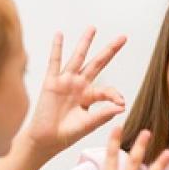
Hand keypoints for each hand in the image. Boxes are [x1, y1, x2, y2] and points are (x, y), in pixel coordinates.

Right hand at [22, 27, 126, 157]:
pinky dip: (56, 48)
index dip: (115, 95)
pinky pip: (54, 62)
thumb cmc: (66, 134)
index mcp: (89, 97)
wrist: (45, 140)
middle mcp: (79, 86)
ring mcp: (65, 82)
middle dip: (110, 50)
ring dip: (85, 43)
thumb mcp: (87, 125)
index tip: (121, 103)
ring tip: (93, 28)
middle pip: (97, 64)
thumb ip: (103, 115)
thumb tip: (121, 107)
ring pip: (78, 58)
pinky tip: (59, 35)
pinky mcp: (51, 83)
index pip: (106, 89)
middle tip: (123, 37)